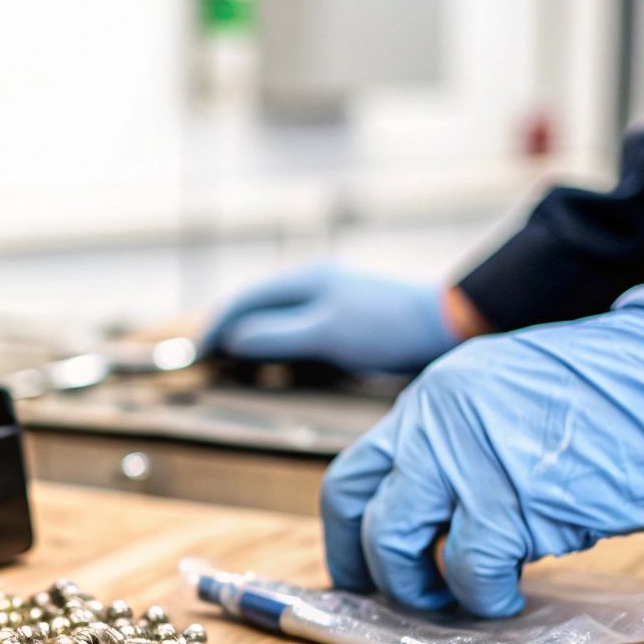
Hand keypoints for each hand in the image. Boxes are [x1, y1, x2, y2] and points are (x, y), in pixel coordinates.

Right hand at [203, 265, 481, 373]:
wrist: (447, 323)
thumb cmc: (386, 327)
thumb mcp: (324, 334)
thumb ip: (275, 336)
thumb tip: (233, 340)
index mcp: (306, 280)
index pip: (245, 300)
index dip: (216, 326)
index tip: (196, 354)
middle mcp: (316, 283)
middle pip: (259, 306)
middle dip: (231, 331)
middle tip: (208, 360)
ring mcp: (334, 299)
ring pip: (280, 317)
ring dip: (256, 339)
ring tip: (236, 363)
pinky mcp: (351, 318)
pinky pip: (302, 328)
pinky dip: (281, 345)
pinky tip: (284, 363)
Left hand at [320, 274, 643, 616]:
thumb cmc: (643, 396)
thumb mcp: (529, 401)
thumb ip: (475, 446)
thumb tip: (447, 519)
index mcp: (441, 391)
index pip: (358, 467)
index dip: (352, 530)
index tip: (365, 568)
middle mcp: (439, 416)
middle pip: (355, 504)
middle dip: (367, 567)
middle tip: (403, 601)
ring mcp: (470, 454)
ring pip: (395, 542)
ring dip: (422, 589)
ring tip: (465, 601)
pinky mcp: (514, 496)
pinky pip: (470, 572)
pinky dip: (485, 600)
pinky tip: (513, 599)